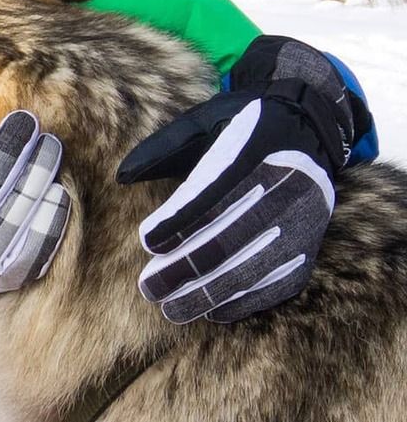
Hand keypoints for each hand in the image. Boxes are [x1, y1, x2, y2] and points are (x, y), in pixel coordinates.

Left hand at [117, 35, 370, 323]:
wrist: (309, 129)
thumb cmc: (242, 127)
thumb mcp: (204, 122)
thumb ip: (164, 147)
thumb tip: (122, 176)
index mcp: (259, 145)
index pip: (216, 188)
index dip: (181, 218)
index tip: (148, 241)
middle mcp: (289, 184)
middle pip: (233, 237)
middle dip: (186, 267)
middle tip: (149, 288)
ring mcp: (305, 219)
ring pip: (254, 266)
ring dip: (210, 293)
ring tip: (171, 308)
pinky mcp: (311, 245)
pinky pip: (278, 283)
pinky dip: (245, 301)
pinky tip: (212, 312)